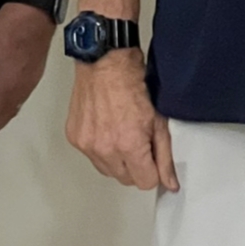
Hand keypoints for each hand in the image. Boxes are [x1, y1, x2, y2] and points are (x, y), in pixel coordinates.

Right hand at [66, 48, 169, 191]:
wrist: (104, 62)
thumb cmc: (132, 84)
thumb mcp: (159, 121)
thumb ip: (165, 156)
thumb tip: (169, 182)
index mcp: (128, 144)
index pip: (145, 182)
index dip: (152, 171)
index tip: (152, 157)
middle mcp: (104, 148)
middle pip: (125, 179)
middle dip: (135, 166)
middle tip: (138, 141)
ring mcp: (86, 144)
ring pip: (107, 171)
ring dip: (117, 160)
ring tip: (121, 133)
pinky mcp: (75, 138)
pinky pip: (92, 157)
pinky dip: (101, 148)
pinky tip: (107, 128)